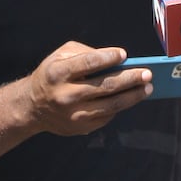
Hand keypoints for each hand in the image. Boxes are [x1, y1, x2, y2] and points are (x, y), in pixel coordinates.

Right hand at [23, 42, 152, 135]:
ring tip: (148, 88)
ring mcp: (74, 114)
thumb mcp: (60, 56)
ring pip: (111, 105)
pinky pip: (107, 116)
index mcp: (58, 73)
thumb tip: (115, 58)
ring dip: (133, 96)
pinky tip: (130, 98)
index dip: (108, 58)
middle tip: (147, 74)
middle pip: (105, 86)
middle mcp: (66, 94)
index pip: (88, 63)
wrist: (33, 106)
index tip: (124, 54)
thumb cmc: (52, 75)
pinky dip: (120, 106)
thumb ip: (85, 53)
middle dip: (130, 79)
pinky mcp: (81, 127)